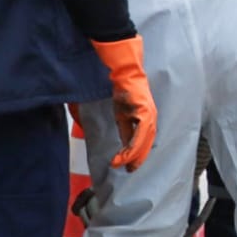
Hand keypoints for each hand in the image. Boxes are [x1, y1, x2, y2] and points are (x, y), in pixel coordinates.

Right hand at [90, 36, 158, 170]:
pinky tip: (126, 156)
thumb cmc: (111, 84)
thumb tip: (87, 129)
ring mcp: (148, 112)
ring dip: (134, 155)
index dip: (133, 152)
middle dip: (136, 158)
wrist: (117, 66)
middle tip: (127, 170)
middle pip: (146, 142)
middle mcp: (147, 114)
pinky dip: (134, 146)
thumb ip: (104, 120)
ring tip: (123, 165)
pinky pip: (142, 134)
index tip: (123, 164)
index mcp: (139, 114)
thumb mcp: (108, 108)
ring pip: (145, 141)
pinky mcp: (145, 110)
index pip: (140, 138)